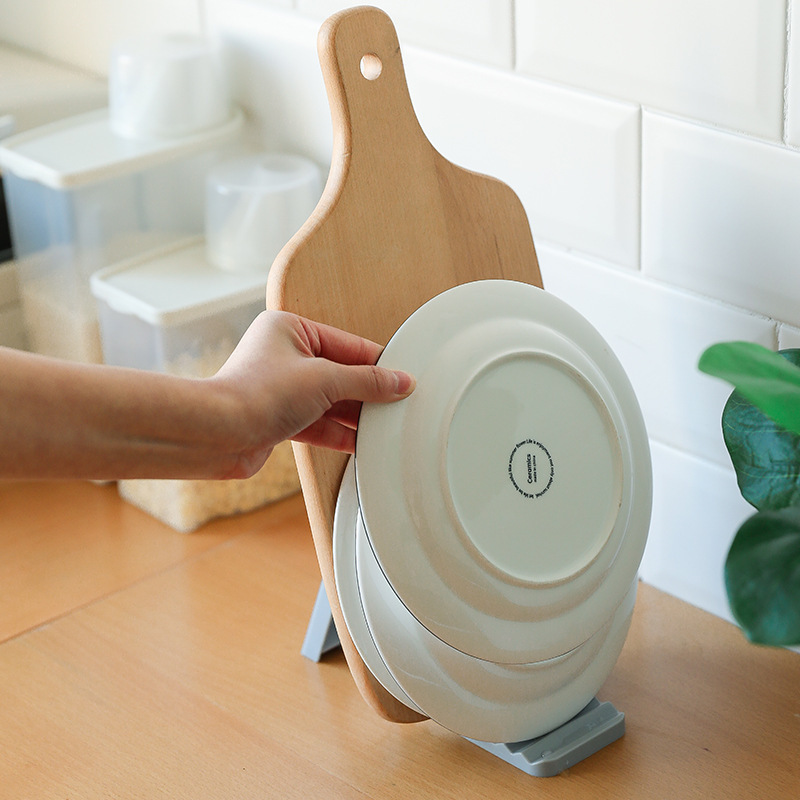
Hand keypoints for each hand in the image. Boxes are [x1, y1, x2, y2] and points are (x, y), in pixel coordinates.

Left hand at [212, 311, 414, 474]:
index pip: (348, 344)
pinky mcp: (279, 418)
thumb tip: (401, 381)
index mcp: (290, 329)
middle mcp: (284, 355)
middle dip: (368, 393)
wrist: (217, 435)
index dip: (379, 363)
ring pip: (331, 401)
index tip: (405, 378)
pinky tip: (362, 444)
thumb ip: (367, 381)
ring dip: (355, 416)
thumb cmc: (258, 394)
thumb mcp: (324, 380)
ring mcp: (281, 388)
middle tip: (399, 406)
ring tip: (385, 427)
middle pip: (341, 373)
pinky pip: (318, 422)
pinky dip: (339, 433)